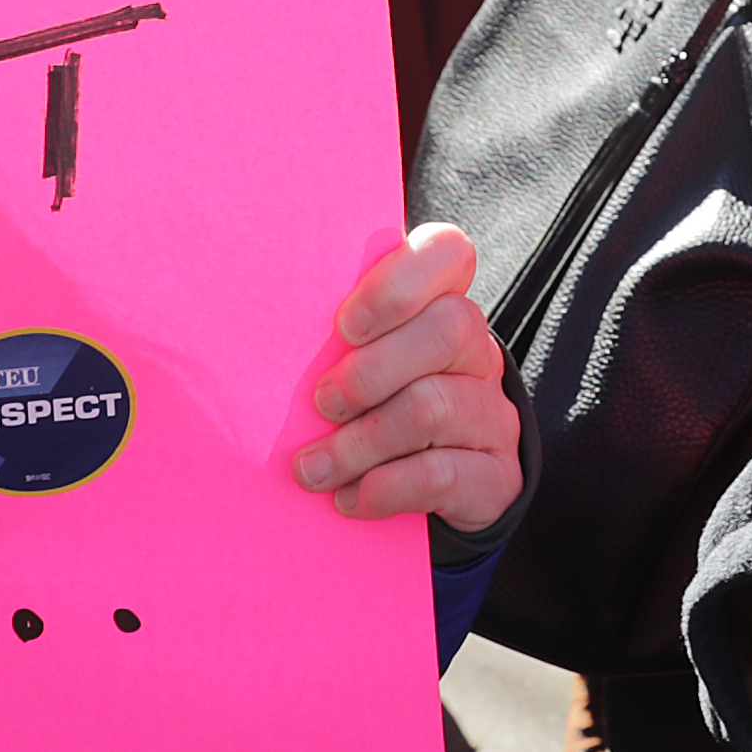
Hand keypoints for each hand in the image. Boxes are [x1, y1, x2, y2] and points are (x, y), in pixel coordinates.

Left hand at [293, 224, 520, 535]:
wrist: (436, 489)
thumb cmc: (370, 409)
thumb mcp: (354, 365)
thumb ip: (332, 341)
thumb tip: (254, 325)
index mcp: (441, 306)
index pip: (448, 253)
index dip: (399, 282)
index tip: (345, 325)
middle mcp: (477, 352)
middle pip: (448, 329)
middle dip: (369, 371)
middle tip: (322, 404)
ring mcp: (492, 412)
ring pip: (433, 407)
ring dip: (359, 443)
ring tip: (315, 469)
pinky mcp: (496, 474)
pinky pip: (441, 474)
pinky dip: (383, 488)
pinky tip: (349, 498)